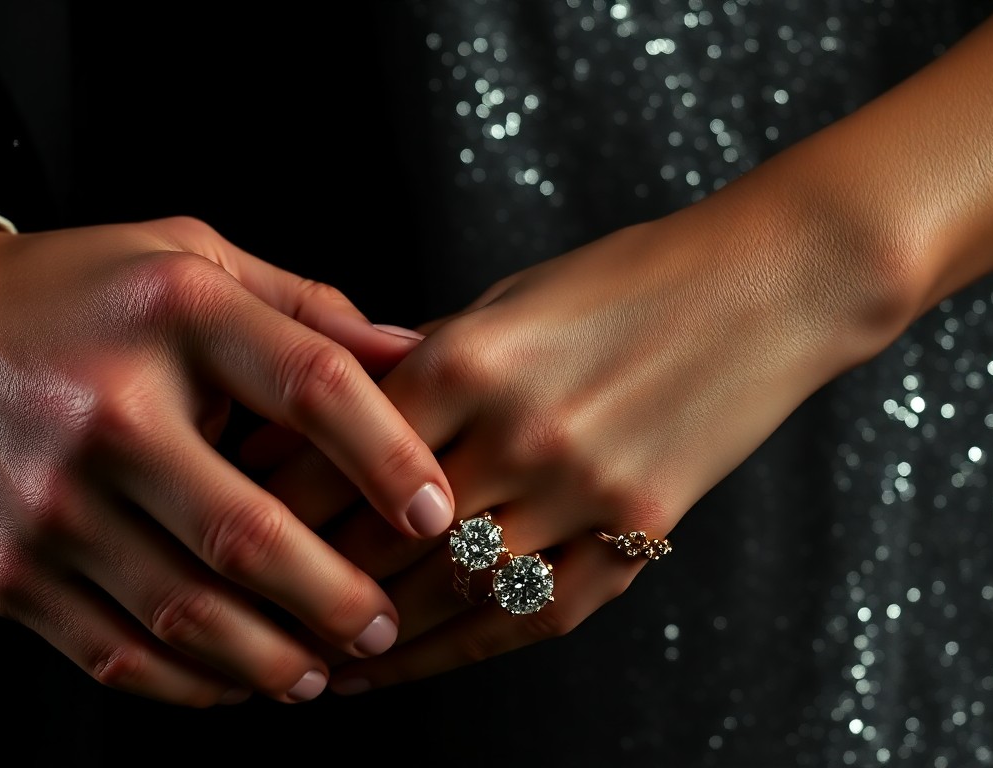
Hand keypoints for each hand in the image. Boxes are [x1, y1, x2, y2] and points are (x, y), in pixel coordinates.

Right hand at [0, 216, 455, 705]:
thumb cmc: (60, 296)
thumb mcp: (177, 256)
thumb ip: (298, 303)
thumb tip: (409, 353)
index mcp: (170, 314)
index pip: (311, 386)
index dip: (389, 455)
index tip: (436, 509)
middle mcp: (109, 410)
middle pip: (253, 533)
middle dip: (340, 597)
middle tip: (386, 622)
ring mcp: (51, 501)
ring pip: (189, 614)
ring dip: (275, 658)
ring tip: (324, 669)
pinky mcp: (8, 571)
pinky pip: (116, 652)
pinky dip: (189, 683)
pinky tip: (235, 684)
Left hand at [255, 178, 919, 692]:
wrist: (769, 287)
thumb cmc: (626, 280)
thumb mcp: (506, 300)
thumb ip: (419, 364)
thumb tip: (326, 415)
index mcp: (474, 356)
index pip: (339, 447)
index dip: (272, 492)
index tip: (223, 518)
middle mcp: (522, 430)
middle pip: (381, 532)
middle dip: (300, 576)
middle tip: (241, 605)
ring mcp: (584, 494)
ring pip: (447, 593)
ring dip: (367, 634)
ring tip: (305, 656)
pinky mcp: (634, 538)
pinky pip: (527, 618)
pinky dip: (451, 651)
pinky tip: (397, 663)